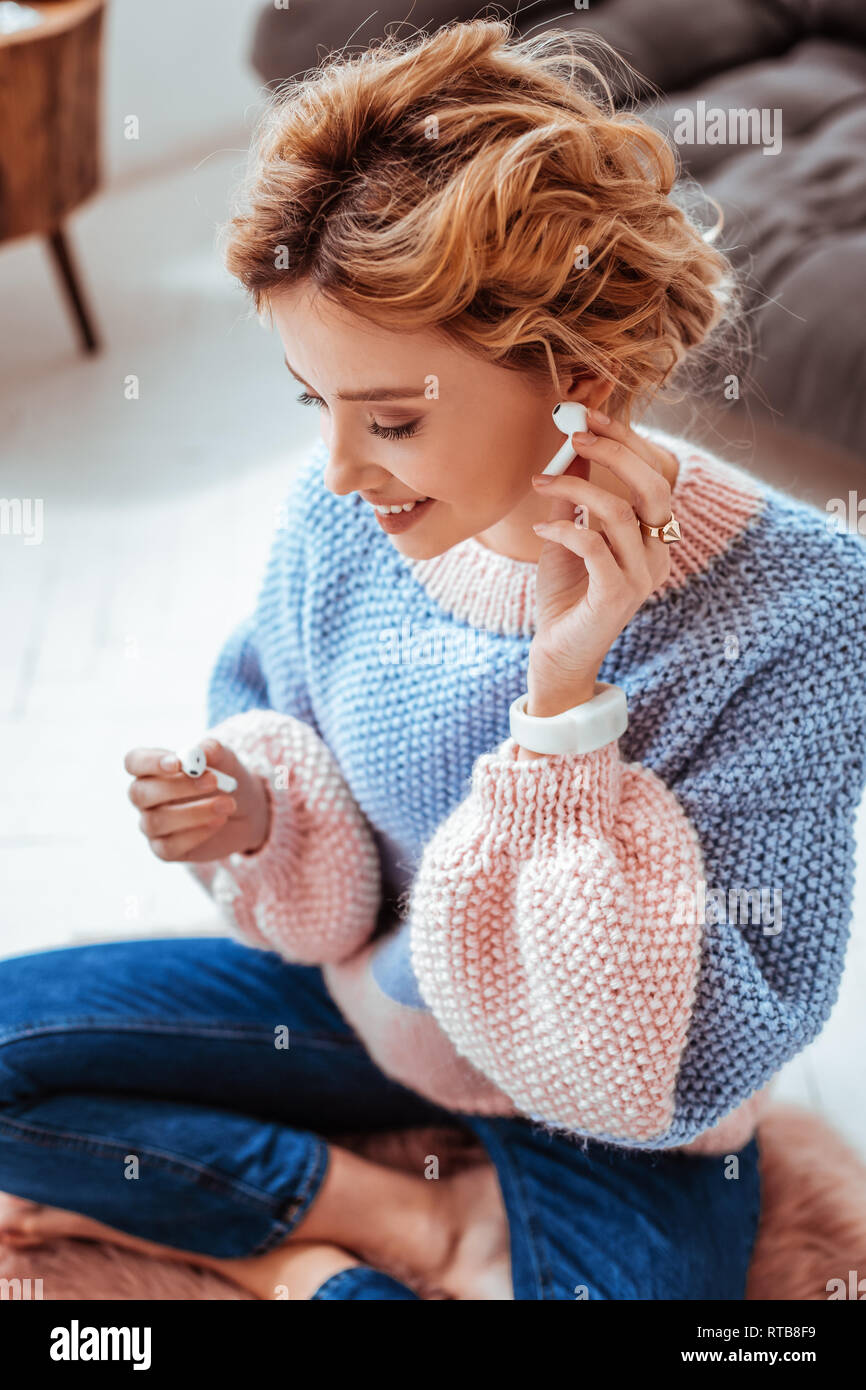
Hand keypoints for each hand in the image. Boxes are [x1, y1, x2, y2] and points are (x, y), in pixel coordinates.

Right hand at [124, 737, 270, 861]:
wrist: (245, 812)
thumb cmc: (226, 779)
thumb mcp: (226, 761)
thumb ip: (214, 751)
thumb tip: (203, 750)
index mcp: (152, 769)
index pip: (134, 762)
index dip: (150, 762)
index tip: (178, 763)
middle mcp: (146, 798)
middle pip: (140, 793)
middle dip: (177, 787)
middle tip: (213, 781)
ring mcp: (152, 825)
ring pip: (156, 821)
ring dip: (194, 812)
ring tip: (228, 804)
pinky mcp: (165, 850)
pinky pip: (169, 847)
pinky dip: (196, 834)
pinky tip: (219, 822)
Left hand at [526, 407, 676, 718]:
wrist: (558, 653)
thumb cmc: (565, 596)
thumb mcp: (567, 536)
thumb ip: (573, 497)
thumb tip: (571, 447)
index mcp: (653, 537)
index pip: (654, 475)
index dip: (626, 441)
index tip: (589, 416)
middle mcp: (657, 554)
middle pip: (653, 486)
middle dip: (613, 452)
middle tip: (574, 435)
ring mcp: (641, 576)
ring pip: (617, 512)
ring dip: (573, 488)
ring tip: (540, 482)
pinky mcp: (617, 595)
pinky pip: (594, 545)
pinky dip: (563, 527)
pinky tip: (541, 528)